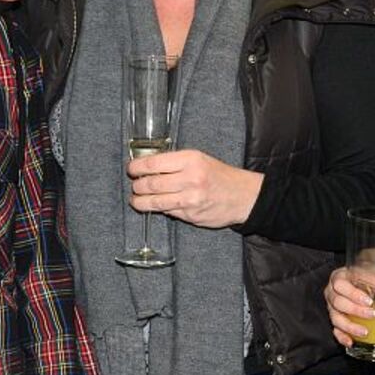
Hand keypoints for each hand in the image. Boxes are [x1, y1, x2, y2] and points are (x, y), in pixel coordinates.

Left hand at [127, 149, 262, 229]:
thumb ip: (174, 162)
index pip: (153, 164)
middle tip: (135, 185)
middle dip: (137, 186)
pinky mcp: (190, 215)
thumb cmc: (219, 175)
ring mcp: (190, 199)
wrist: (243, 196)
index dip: (137, 167)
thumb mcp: (199, 159)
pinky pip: (167, 212)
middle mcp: (190, 179)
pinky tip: (156, 205)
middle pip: (151, 184)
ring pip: (155, 202)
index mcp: (190, 160)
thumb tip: (147, 167)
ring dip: (140, 202)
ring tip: (136, 200)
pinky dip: (159, 209)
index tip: (131, 169)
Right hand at [326, 264, 374, 345]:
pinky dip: (341, 337)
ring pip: (335, 317)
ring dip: (349, 326)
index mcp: (342, 276)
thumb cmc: (372, 276)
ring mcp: (332, 306)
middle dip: (355, 310)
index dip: (353, 294)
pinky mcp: (335, 318)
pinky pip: (334, 329)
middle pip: (337, 301)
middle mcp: (333, 290)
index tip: (369, 301)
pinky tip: (351, 342)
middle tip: (372, 315)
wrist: (365, 278)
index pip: (342, 284)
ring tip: (364, 332)